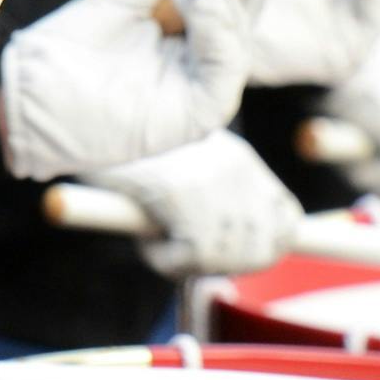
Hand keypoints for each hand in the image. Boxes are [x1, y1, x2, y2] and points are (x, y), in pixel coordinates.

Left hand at [0, 0, 250, 179]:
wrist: (27, 97)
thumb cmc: (65, 55)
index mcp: (183, 40)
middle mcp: (198, 68)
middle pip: (242, 17)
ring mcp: (198, 94)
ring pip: (238, 42)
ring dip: (225, 0)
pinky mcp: (195, 119)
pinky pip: (224, 73)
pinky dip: (219, 36)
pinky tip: (199, 6)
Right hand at [82, 131, 303, 278]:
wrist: (91, 114)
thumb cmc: (131, 154)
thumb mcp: (186, 172)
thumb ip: (218, 203)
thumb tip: (242, 252)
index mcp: (241, 163)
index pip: (288, 222)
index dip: (267, 248)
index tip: (235, 253)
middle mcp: (236, 173)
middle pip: (263, 251)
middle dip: (228, 264)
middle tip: (188, 254)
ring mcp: (211, 184)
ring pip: (226, 258)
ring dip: (191, 262)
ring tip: (160, 241)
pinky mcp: (183, 196)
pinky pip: (190, 258)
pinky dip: (165, 260)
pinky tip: (146, 239)